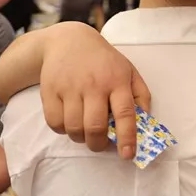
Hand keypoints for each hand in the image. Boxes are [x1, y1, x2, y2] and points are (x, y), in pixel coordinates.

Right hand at [40, 23, 150, 159]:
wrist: (69, 40)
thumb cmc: (105, 61)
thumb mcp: (129, 72)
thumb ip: (141, 96)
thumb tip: (145, 123)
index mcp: (117, 80)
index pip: (125, 113)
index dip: (127, 137)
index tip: (128, 155)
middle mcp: (94, 84)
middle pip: (95, 126)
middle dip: (98, 144)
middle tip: (100, 144)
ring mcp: (70, 87)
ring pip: (73, 128)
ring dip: (80, 138)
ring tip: (85, 131)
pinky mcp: (50, 90)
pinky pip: (54, 123)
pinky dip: (62, 130)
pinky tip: (69, 121)